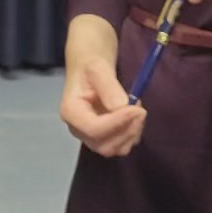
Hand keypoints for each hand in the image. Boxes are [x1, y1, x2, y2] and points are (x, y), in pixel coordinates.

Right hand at [59, 16, 144, 156]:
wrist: (90, 65)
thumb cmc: (90, 63)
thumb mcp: (98, 67)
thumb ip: (109, 87)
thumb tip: (122, 107)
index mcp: (71, 112)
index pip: (94, 129)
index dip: (118, 123)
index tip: (137, 108)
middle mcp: (78, 129)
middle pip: (105, 145)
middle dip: (127, 130)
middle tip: (141, 109)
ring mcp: (90, 135)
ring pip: (115, 148)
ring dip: (132, 132)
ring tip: (137, 109)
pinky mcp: (104, 136)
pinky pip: (121, 144)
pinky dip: (133, 133)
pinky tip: (134, 115)